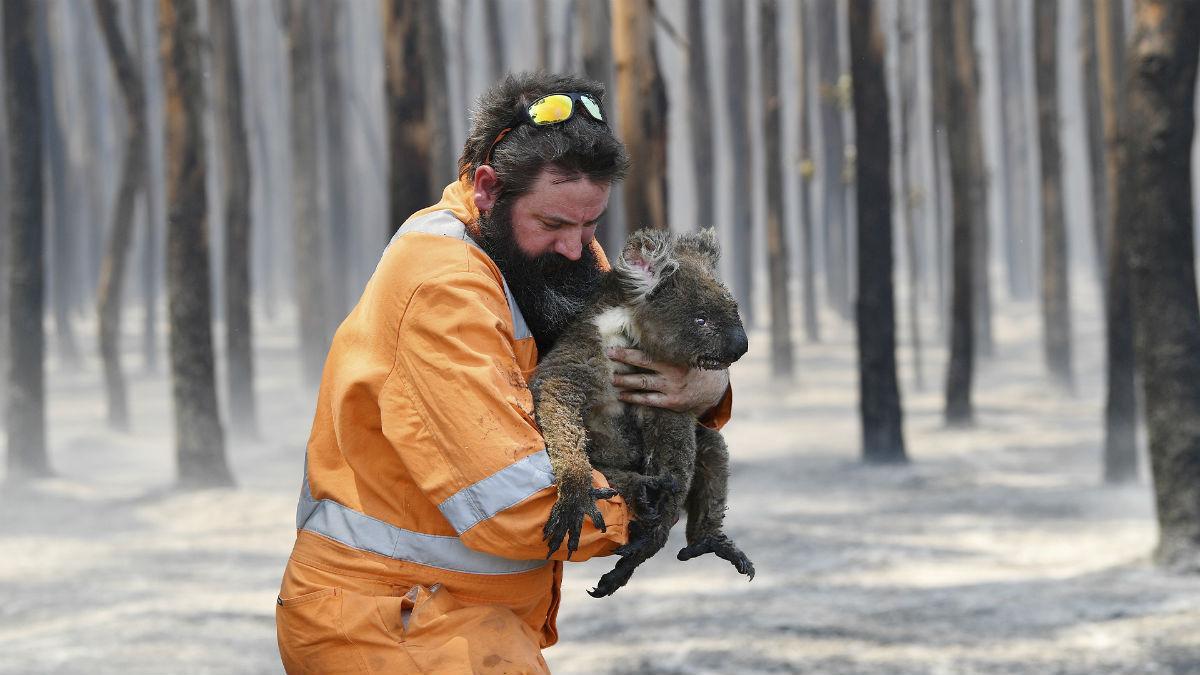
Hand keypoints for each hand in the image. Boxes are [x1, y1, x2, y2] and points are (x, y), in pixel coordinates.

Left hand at [606, 347, 729, 416]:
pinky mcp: (671, 402)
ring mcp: (672, 388)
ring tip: (611, 378)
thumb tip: (650, 327)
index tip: (614, 345)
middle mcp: (673, 371)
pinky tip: (622, 395)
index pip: (649, 350)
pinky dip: (633, 397)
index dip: (630, 348)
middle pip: (643, 364)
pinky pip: (648, 400)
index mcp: (677, 356)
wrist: (714, 389)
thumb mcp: (688, 351)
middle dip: (624, 359)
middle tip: (608, 354)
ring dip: (625, 381)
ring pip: (643, 383)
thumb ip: (672, 344)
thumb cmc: (695, 365)